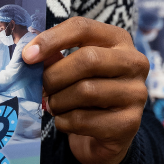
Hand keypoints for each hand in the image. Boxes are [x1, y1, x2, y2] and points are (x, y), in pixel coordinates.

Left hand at [21, 17, 152, 163]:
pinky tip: (65, 121)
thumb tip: (31, 55)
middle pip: (88, 59)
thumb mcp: (72, 68)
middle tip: (42, 89)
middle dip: (55, 76)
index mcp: (118, 40)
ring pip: (86, 91)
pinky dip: (65, 121)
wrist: (104, 134)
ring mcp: (136, 93)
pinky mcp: (130, 122)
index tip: (27, 57)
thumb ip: (54, 57)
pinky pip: (85, 119)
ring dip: (58, 101)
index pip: (83, 28)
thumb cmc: (85, 92)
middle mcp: (135, 62)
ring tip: (54, 106)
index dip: (51, 40)